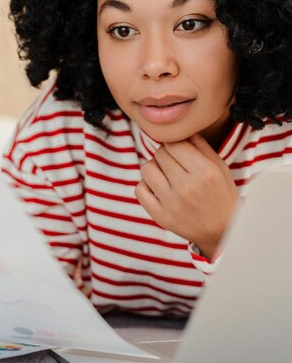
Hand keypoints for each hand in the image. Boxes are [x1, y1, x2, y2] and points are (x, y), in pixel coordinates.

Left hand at [135, 134, 238, 260]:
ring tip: (166, 175)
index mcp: (204, 172)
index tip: (179, 150)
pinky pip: (139, 189)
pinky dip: (146, 185)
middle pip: (159, 153)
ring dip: (155, 168)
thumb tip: (180, 130)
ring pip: (146, 168)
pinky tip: (159, 188)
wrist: (223, 232)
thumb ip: (200, 145)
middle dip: (166, 155)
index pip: (174, 143)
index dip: (174, 143)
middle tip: (176, 164)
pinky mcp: (160, 216)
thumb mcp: (220, 167)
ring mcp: (171, 203)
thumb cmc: (222, 195)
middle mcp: (187, 187)